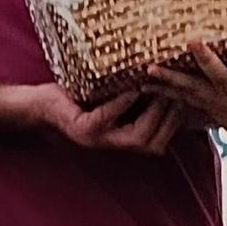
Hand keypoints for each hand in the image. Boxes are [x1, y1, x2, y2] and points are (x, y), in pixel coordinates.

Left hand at [29, 86, 188, 155]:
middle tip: (179, 94)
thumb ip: (134, 99)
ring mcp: (97, 139)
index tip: (187, 101)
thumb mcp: (110, 98)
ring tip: (159, 89)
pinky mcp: (82, 129)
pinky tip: (132, 88)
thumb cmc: (76, 98)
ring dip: (152, 113)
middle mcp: (112, 144)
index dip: (175, 126)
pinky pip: (108, 118)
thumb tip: (165, 80)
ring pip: (137, 137)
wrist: (39, 105)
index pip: (159, 143)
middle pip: (153, 145)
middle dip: (170, 120)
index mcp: (121, 139)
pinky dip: (123, 103)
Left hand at [146, 33, 226, 169]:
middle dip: (207, 60)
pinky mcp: (203, 106)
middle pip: (220, 77)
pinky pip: (179, 97)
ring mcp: (218, 102)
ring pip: (192, 89)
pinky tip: (140, 78)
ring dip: (171, 79)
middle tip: (191, 41)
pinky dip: (161, 89)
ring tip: (149, 68)